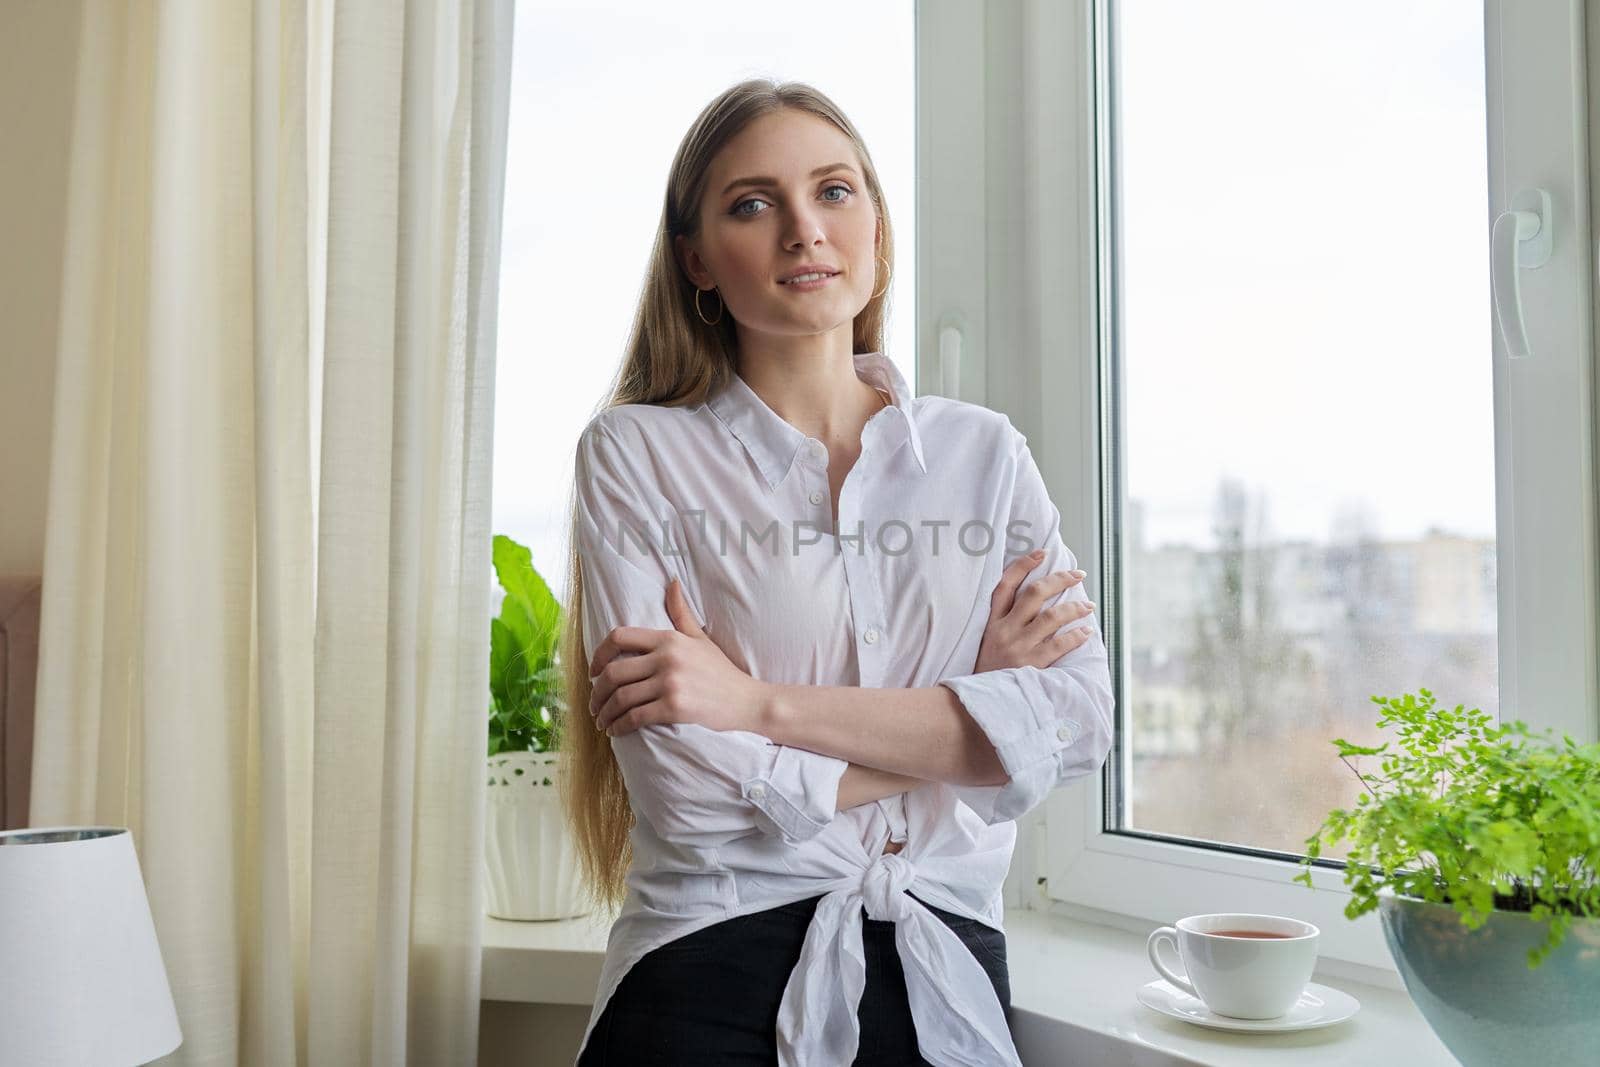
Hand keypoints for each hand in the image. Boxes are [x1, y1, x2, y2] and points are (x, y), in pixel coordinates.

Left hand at [588, 579, 768, 736]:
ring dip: (605, 712)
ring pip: (621, 697)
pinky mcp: (674, 707)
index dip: (599, 654)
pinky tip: (616, 731)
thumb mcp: (700, 638)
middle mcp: (667, 658)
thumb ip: (681, 613)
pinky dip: (619, 726)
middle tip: (594, 704)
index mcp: (669, 639)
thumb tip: (671, 582)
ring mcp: (670, 683)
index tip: (593, 671)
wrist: (747, 701)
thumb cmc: (722, 672)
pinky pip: (635, 717)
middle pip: (614, 672)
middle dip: (597, 692)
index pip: (619, 637)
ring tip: (602, 720)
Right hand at [975, 550, 1096, 672]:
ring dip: (1074, 608)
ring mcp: (1017, 647)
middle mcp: (1003, 630)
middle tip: (1078, 574)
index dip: (1023, 565)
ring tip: (1088, 606)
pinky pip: (1059, 645)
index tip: (1042, 553)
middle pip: (1034, 594)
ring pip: (1051, 617)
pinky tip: (1086, 632)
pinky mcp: (1030, 665)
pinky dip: (1076, 636)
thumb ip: (1005, 622)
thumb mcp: (987, 642)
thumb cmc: (988, 671)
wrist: (976, 704)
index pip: (1005, 585)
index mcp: (991, 622)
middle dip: (1060, 579)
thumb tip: (1036, 601)